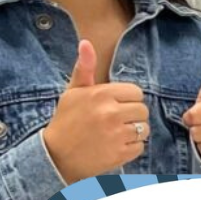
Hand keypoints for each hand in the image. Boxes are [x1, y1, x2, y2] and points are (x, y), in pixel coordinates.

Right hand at [42, 40, 148, 183]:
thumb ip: (84, 68)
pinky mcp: (120, 154)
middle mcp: (111, 113)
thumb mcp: (73, 92)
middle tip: (115, 121)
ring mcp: (117, 135)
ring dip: (134, 132)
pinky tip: (115, 146)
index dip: (128, 100)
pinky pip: (141, 146)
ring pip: (144, 128)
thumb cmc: (66, 121)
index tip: (115, 106)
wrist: (55, 156)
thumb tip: (86, 43)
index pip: (136, 92)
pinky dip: (131, 148)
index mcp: (101, 94)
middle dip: (132, 116)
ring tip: (116, 134)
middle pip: (143, 110)